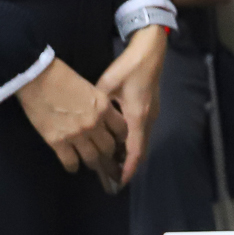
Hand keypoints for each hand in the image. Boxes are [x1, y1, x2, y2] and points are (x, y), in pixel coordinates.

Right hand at [18, 57, 126, 180]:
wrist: (37, 77)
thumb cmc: (61, 76)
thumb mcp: (89, 87)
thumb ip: (98, 104)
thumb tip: (100, 117)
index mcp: (103, 107)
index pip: (121, 129)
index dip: (121, 139)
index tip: (118, 143)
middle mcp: (94, 123)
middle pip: (109, 148)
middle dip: (109, 155)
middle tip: (108, 160)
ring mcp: (76, 134)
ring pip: (92, 158)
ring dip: (93, 164)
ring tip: (92, 165)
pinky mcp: (58, 142)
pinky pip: (70, 162)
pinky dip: (73, 167)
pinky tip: (73, 167)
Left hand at [95, 25, 171, 190]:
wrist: (150, 52)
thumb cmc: (129, 67)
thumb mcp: (107, 85)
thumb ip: (96, 104)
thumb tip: (82, 117)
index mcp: (137, 116)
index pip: (135, 151)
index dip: (128, 168)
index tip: (119, 181)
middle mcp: (147, 119)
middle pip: (140, 150)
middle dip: (128, 165)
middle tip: (111, 176)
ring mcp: (151, 114)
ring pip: (141, 142)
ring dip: (130, 154)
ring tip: (112, 162)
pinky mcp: (150, 109)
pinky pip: (142, 132)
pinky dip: (132, 143)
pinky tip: (118, 142)